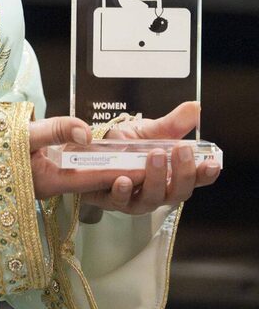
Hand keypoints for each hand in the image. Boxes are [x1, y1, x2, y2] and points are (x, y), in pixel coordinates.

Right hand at [28, 115, 148, 201]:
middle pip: (96, 184)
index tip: (145, 169)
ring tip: (138, 164)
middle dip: (123, 176)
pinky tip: (108, 160)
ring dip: (111, 173)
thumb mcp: (26, 134)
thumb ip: (56, 130)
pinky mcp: (50, 176)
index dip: (120, 173)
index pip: (94, 179)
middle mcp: (55, 187)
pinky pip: (78, 175)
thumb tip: (86, 133)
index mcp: (51, 181)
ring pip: (89, 181)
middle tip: (150, 166)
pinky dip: (96, 168)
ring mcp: (52, 183)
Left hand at [80, 101, 220, 214]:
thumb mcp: (151, 131)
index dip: (205, 174)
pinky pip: (119, 201)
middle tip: (180, 151)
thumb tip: (195, 107)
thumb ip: (173, 123)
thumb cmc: (128, 144)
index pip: (194, 179)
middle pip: (177, 192)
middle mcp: (158, 191)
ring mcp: (137, 199)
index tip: (212, 164)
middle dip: (182, 173)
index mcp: (171, 175)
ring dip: (155, 179)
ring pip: (151, 199)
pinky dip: (123, 191)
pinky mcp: (113, 200)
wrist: (95, 147)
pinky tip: (123, 179)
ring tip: (154, 157)